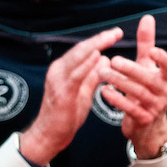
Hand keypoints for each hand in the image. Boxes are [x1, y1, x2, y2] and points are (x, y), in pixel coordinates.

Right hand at [21, 26, 121, 166]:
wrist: (50, 134)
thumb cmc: (66, 114)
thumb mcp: (83, 91)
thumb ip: (92, 75)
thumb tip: (104, 58)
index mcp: (63, 69)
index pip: (83, 50)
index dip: (99, 40)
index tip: (114, 33)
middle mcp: (58, 70)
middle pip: (80, 49)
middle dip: (99, 39)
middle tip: (116, 31)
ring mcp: (58, 80)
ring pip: (77, 57)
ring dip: (95, 46)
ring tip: (110, 38)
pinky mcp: (62, 91)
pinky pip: (76, 74)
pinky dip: (87, 63)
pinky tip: (98, 55)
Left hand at [100, 15, 166, 156]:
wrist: (147, 123)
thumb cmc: (147, 86)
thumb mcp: (148, 65)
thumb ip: (147, 43)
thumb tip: (147, 17)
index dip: (163, 58)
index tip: (151, 50)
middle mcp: (166, 92)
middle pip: (149, 79)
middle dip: (131, 69)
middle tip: (113, 60)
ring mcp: (156, 106)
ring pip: (138, 93)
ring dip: (119, 82)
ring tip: (102, 72)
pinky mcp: (144, 118)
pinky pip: (130, 109)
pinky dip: (116, 99)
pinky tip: (103, 91)